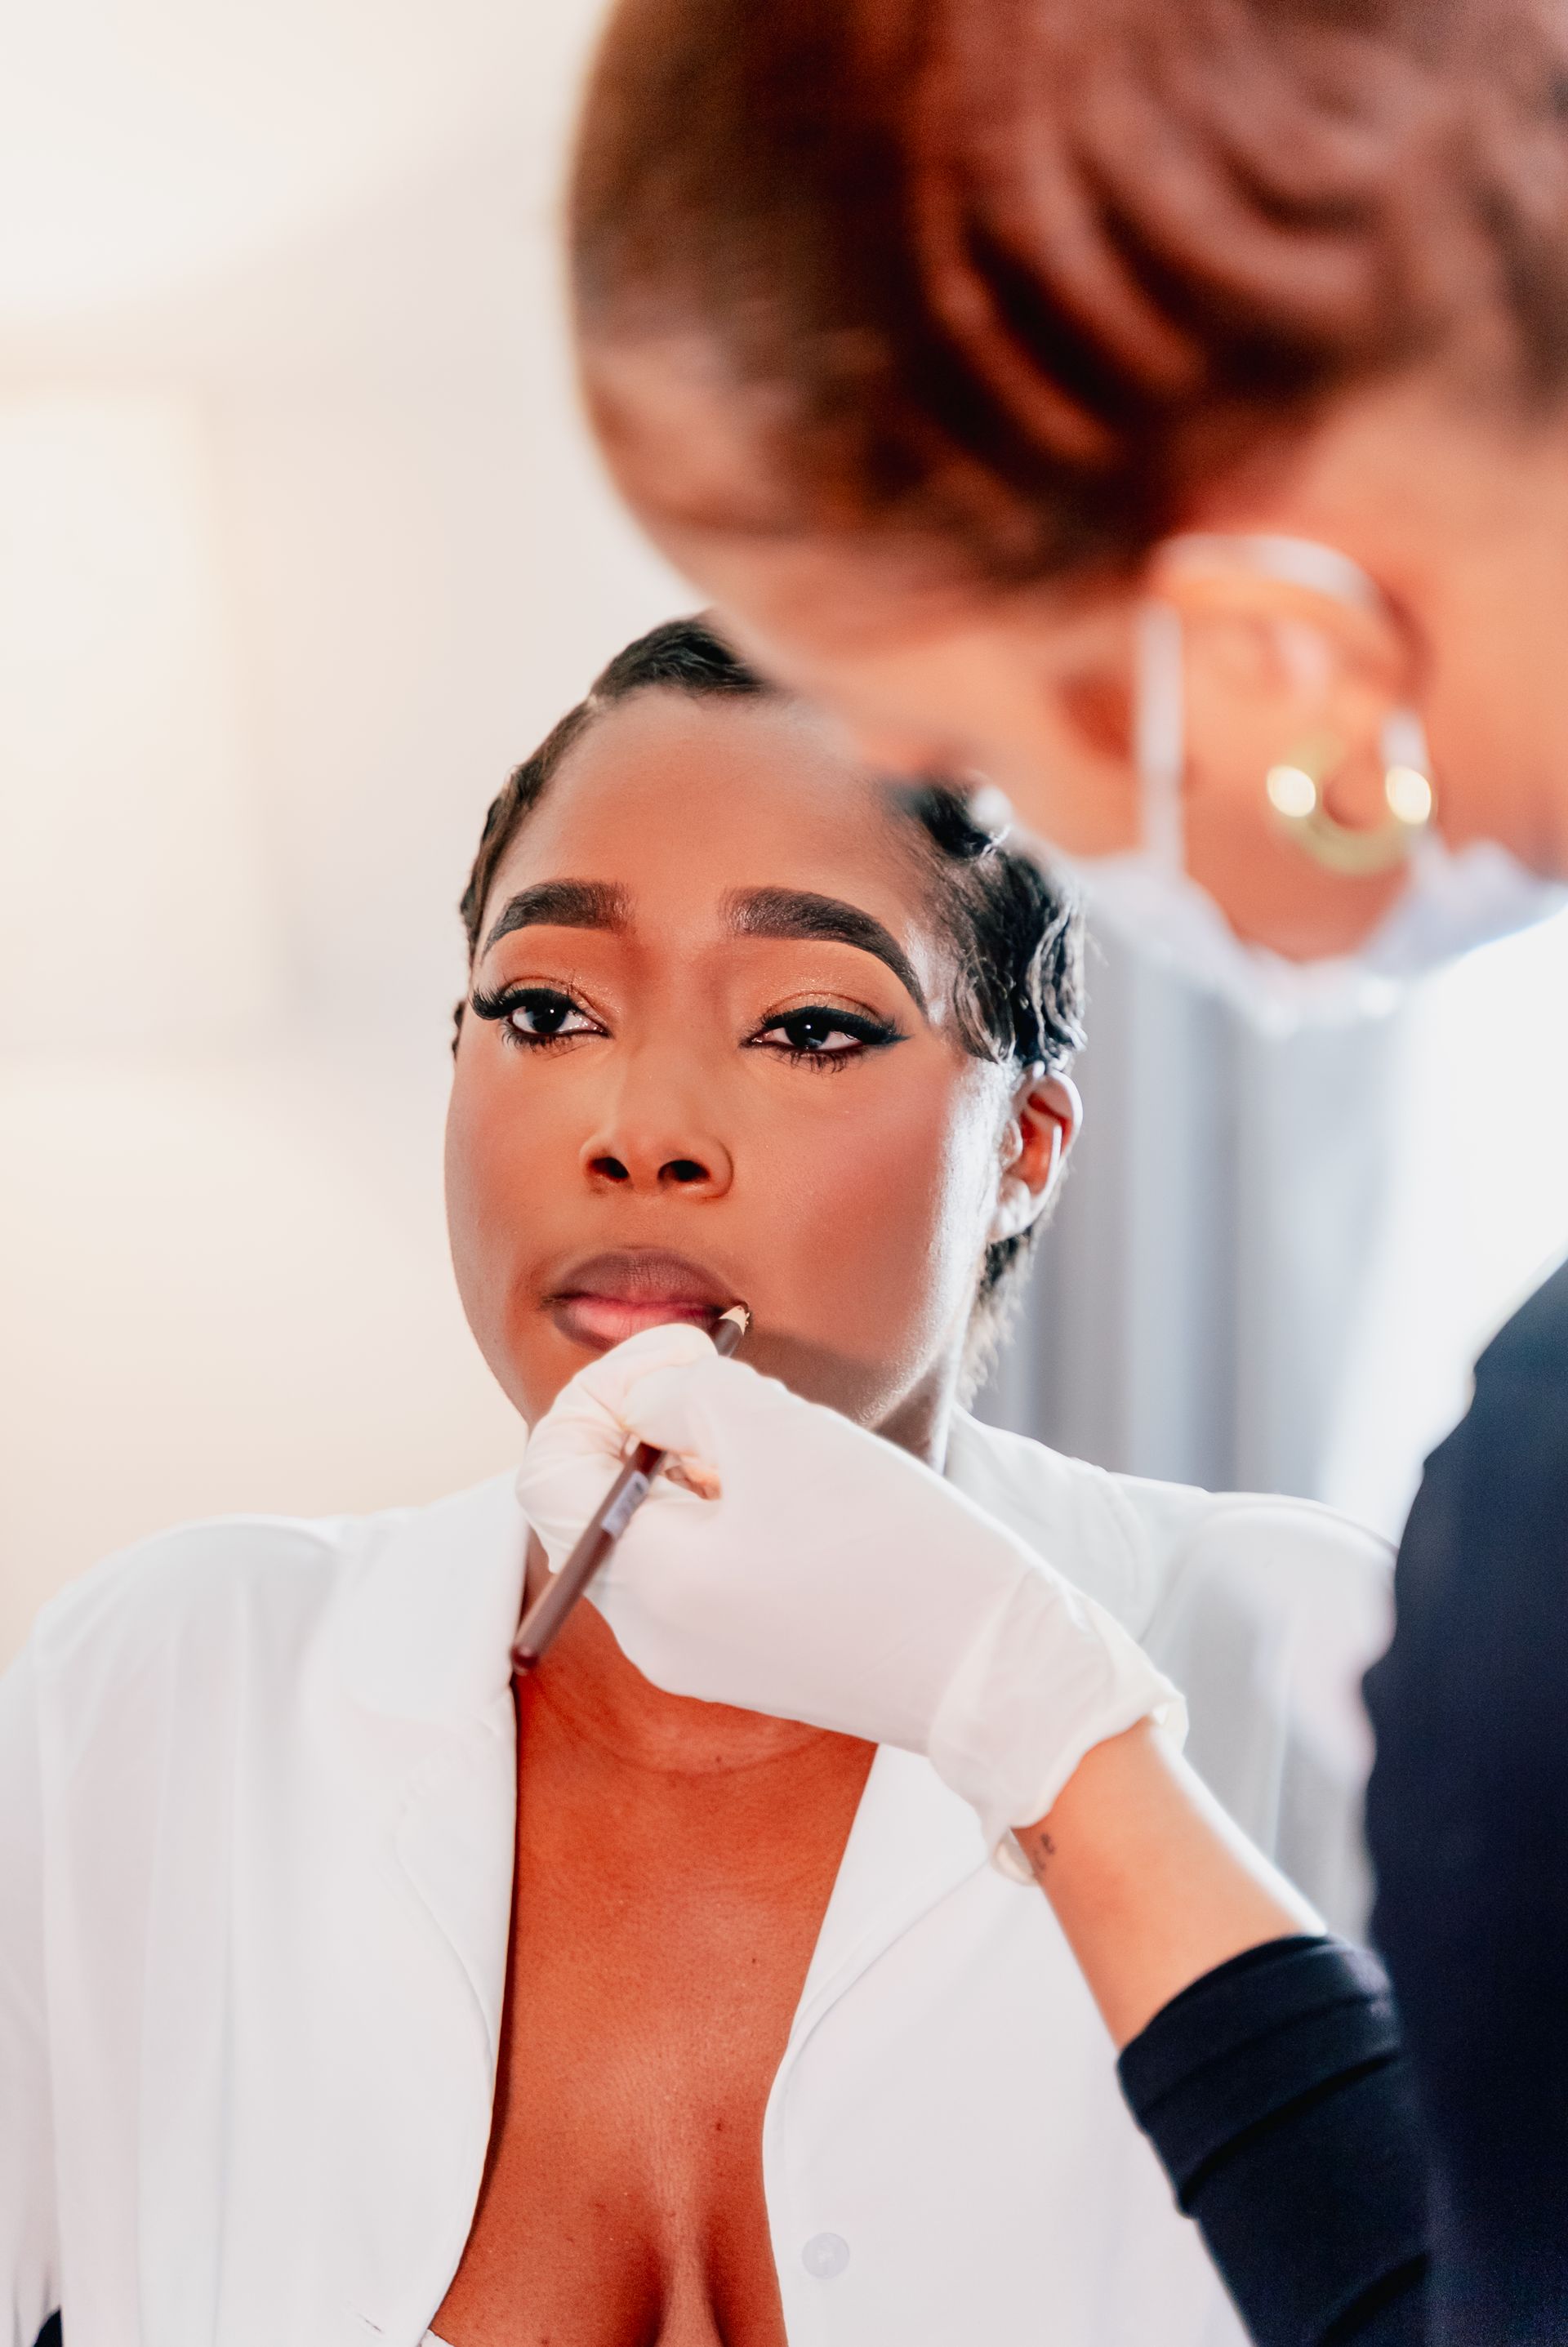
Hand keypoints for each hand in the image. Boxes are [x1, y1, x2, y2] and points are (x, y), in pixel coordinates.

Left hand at [516, 1324, 1184, 1864]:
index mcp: (647, 1583)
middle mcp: (650, 1634)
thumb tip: (647, 1401)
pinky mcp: (744, 1660)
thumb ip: (684, 1392)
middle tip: (714, 1372)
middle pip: (590, 1497)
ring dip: (683, 1457)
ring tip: (765, 1429)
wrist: (1001, 1673)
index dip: (600, 1388)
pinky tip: (789, 1486)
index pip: (548, 1468)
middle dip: (639, 1416)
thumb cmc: (897, 1548)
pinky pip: (694, 1563)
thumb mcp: (779, 1430)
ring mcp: (694, 1656)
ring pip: (646, 1525)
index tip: (680, 1355)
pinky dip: (718, 1505)